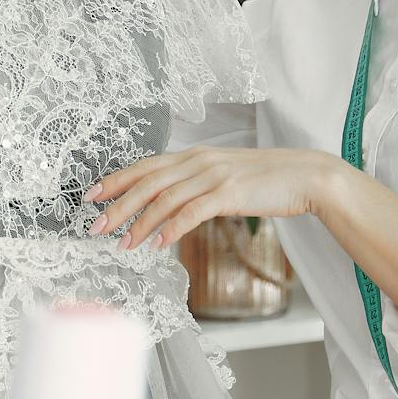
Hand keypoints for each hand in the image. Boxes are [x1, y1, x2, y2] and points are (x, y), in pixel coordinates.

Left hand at [85, 147, 345, 249]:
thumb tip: (171, 207)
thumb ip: (198, 185)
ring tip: (123, 243)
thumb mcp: (226, 176)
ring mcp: (214, 175)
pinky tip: (158, 244)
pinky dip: (171, 227)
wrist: (306, 175)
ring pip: (165, 198)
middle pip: (147, 181)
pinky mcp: (230, 192)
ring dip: (140, 221)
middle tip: (95, 226)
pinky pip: (192, 212)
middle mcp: (200, 161)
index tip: (91, 196)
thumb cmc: (268, 179)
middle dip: (117, 204)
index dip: (115, 180)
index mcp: (195, 155)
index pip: (146, 166)